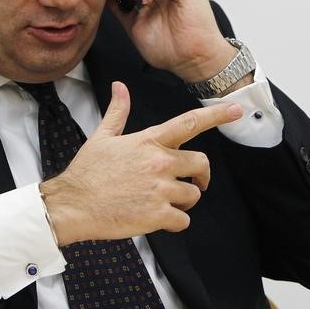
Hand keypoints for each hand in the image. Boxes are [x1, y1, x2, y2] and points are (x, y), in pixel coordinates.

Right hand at [40, 82, 242, 243]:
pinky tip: (156, 218)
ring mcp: (160, 190)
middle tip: (193, 183)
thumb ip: (118, 111)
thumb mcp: (103, 137)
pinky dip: (174, 222)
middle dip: (199, 175)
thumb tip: (120, 87)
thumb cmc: (87, 172)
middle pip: (201, 164)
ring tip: (162, 202)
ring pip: (193, 195)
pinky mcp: (158, 215)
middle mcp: (159, 162)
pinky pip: (183, 220)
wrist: (72, 204)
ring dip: (183, 201)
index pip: (189, 123)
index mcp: (149, 141)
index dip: (216, 115)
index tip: (237, 110)